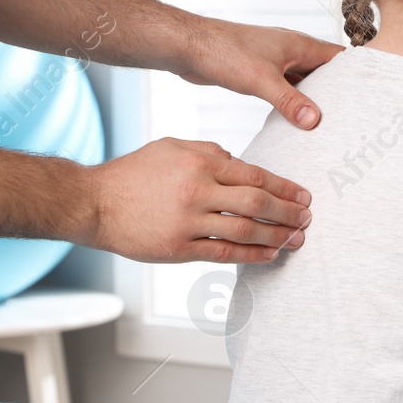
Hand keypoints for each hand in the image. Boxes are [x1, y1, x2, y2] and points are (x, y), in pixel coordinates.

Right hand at [86, 138, 311, 262]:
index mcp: (200, 162)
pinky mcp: (178, 248)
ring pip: (245, 230)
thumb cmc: (134, 173)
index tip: (304, 195)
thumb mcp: (173, 147)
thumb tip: (240, 162)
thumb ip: (209, 151)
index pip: (254, 175)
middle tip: (308, 218)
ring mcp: (188, 222)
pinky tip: (270, 254)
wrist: (94, 202)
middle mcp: (197, 190)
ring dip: (277, 236)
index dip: (284, 187)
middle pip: (257, 202)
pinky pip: (224, 253)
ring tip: (297, 239)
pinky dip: (252, 255)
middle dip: (288, 212)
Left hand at [177, 17, 341, 129]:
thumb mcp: (261, 80)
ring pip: (305, 81)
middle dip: (337, 92)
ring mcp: (276, 60)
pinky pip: (286, 88)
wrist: (189, 46)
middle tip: (352, 117)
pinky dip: (294, 102)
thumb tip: (315, 121)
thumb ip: (289, 101)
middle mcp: (291, 50)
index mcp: (299, 44)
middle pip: (324, 72)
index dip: (355, 74)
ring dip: (314, 99)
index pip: (339, 58)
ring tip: (329, 123)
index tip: (370, 95)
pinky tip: (296, 119)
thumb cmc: (224, 51)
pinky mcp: (260, 71)